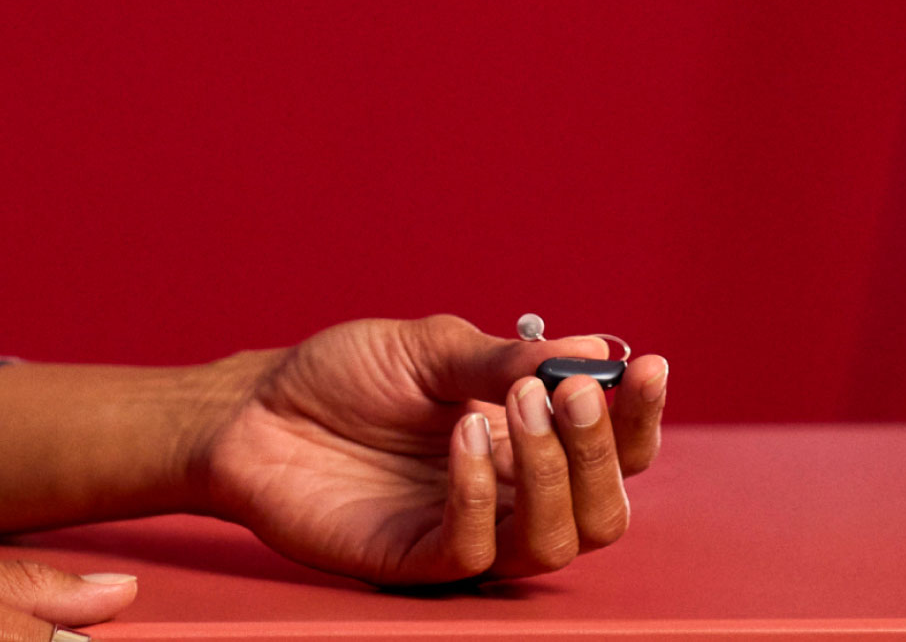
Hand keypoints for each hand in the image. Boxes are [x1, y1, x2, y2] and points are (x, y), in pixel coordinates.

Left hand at [195, 315, 666, 583]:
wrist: (257, 407)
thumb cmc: (344, 375)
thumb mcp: (430, 349)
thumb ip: (507, 356)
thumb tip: (594, 345)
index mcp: (526, 446)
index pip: (612, 453)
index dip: (639, 417)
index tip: (648, 364)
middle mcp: (509, 498)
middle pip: (602, 509)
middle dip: (600, 450)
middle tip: (573, 389)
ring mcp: (467, 534)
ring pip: (553, 543)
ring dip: (551, 472)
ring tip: (516, 401)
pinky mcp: (416, 559)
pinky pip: (474, 551)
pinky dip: (480, 493)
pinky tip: (463, 435)